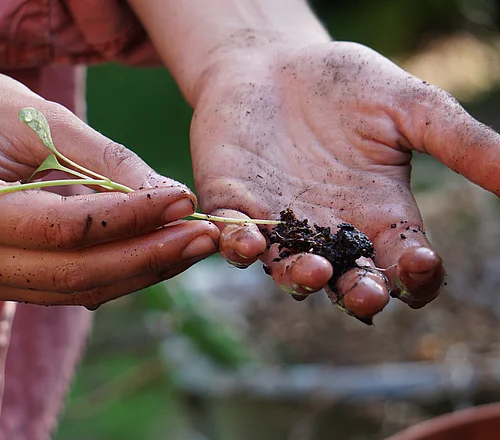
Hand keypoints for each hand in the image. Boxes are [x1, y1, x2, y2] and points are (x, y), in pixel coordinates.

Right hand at [0, 60, 218, 308]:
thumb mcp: (43, 116)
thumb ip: (105, 161)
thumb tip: (172, 200)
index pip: (60, 227)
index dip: (129, 218)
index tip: (185, 201)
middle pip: (70, 272)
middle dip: (146, 257)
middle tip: (205, 236)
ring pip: (72, 289)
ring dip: (139, 271)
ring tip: (191, 245)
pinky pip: (63, 287)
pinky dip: (114, 272)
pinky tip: (155, 251)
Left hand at [190, 41, 499, 321]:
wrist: (274, 60)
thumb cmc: (345, 84)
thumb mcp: (411, 107)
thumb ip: (461, 144)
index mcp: (378, 216)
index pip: (404, 266)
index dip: (416, 276)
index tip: (419, 261)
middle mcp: (329, 231)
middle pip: (348, 284)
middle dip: (358, 294)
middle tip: (366, 292)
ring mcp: (277, 224)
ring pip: (287, 272)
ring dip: (298, 278)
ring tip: (311, 271)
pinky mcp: (232, 205)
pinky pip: (230, 239)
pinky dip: (232, 245)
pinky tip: (238, 240)